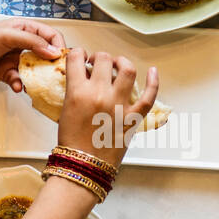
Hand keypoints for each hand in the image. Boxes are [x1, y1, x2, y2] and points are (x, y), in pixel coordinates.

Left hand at [0, 20, 64, 91]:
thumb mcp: (7, 36)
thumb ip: (32, 42)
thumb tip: (54, 52)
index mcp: (22, 28)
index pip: (49, 34)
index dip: (58, 46)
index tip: (61, 59)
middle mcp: (20, 42)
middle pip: (44, 53)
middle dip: (49, 65)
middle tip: (53, 75)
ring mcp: (13, 58)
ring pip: (33, 69)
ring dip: (34, 77)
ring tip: (32, 82)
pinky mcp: (5, 72)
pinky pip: (20, 80)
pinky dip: (19, 84)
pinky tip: (16, 86)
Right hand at [58, 49, 159, 171]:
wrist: (84, 165)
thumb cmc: (72, 142)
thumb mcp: (65, 110)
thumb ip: (74, 90)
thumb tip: (82, 76)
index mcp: (78, 92)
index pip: (76, 58)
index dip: (78, 54)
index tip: (80, 58)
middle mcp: (99, 94)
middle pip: (103, 59)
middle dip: (99, 58)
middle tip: (97, 64)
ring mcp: (118, 105)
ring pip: (127, 70)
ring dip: (122, 62)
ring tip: (118, 65)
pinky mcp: (133, 117)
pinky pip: (149, 96)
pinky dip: (153, 82)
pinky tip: (152, 71)